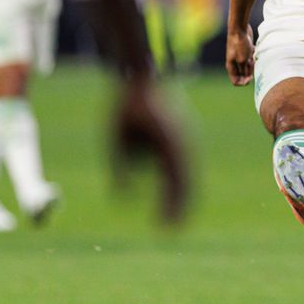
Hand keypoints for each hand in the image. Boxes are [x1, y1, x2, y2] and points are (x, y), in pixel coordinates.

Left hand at [113, 79, 188, 222]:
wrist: (139, 73)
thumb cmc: (125, 104)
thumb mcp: (116, 138)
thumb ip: (120, 167)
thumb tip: (122, 197)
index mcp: (170, 143)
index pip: (174, 183)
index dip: (170, 207)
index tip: (163, 227)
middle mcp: (183, 142)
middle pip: (186, 182)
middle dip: (180, 207)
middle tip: (171, 230)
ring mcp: (186, 137)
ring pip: (187, 174)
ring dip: (180, 195)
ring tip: (171, 218)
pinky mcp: (182, 134)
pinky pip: (181, 163)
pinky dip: (177, 181)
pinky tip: (169, 194)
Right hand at [225, 26, 254, 85]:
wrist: (239, 29)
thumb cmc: (239, 44)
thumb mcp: (242, 60)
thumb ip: (244, 71)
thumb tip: (246, 78)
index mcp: (231, 67)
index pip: (236, 81)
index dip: (244, 82)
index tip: (250, 77)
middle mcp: (234, 63)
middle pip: (243, 75)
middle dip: (249, 72)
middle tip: (251, 64)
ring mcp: (240, 57)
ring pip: (247, 67)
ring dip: (252, 65)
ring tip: (252, 57)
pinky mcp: (245, 52)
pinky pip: (250, 59)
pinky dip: (253, 57)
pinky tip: (253, 51)